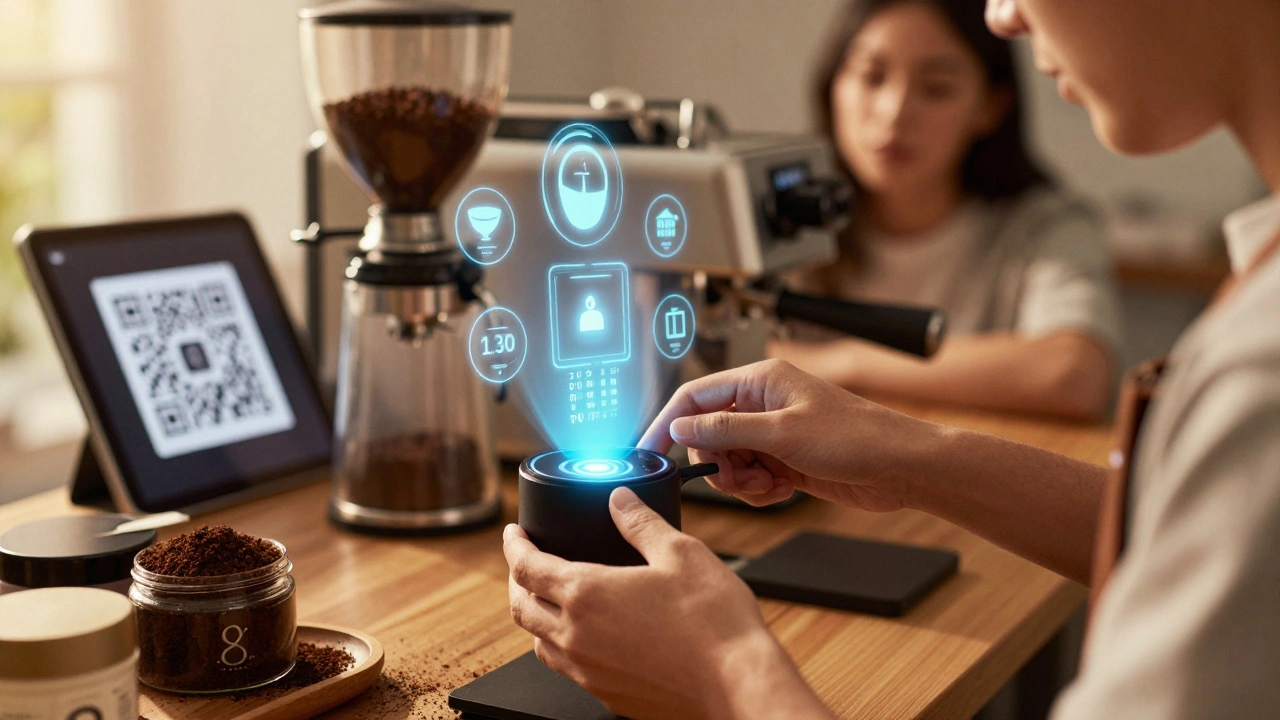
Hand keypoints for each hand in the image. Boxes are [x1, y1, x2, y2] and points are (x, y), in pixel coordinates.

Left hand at [503, 487, 826, 719]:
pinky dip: (562, 646)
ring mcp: (588, 671)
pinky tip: (586, 636)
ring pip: (539, 642)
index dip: (514, 545)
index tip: (513, 533)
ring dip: (535, 616)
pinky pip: (567, 668)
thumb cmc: (713, 621)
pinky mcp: (607, 695)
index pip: (527, 566)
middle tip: (525, 562)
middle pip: (520, 606)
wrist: (737, 683)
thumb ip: (642, 522)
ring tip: (549, 599)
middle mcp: (576, 636)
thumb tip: (620, 499)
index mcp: (586, 594)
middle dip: (516, 580)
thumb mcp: (680, 553)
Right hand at [639, 359, 935, 511]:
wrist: (901, 467)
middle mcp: (763, 404)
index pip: (694, 396)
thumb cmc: (856, 437)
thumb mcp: (782, 434)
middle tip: (737, 478)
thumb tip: (681, 424)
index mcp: (759, 381)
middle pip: (707, 434)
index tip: (648, 452)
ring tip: (767, 486)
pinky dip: (757, 490)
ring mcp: (774, 433)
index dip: (667, 423)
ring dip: (739, 481)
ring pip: (727, 460)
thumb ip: (725, 429)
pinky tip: (781, 492)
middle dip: (716, 463)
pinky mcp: (785, 459)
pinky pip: (749, 477)